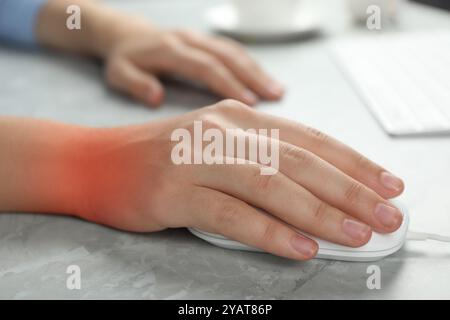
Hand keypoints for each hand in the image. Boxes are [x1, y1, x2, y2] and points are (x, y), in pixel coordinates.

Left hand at [36, 0, 282, 105]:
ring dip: (257, 70)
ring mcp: (199, 38)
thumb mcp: (118, 74)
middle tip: (275, 96)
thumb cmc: (124, 60)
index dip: (228, 83)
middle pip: (227, 56)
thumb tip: (156, 97)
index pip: (205, 66)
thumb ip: (135, 84)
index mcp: (170, 50)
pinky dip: (251, 64)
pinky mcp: (205, 41)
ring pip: (234, 51)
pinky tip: (264, 78)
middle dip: (253, 76)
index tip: (249, 103)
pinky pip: (231, 49)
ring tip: (278, 90)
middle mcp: (189, 40)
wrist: (126, 34)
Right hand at [79, 100, 404, 260]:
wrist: (95, 160)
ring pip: (270, 184)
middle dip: (350, 190)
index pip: (308, 139)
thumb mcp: (216, 145)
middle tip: (387, 215)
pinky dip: (270, 231)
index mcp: (237, 118)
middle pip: (298, 161)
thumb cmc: (161, 157)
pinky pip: (231, 214)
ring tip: (357, 235)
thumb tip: (314, 185)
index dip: (352, 161)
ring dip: (320, 212)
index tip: (386, 184)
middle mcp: (222, 132)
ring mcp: (196, 160)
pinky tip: (301, 246)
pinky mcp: (174, 191)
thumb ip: (259, 157)